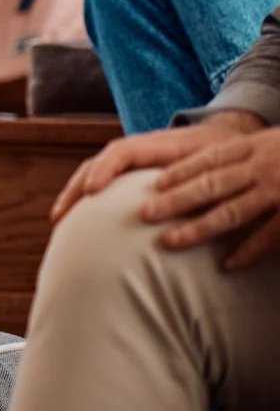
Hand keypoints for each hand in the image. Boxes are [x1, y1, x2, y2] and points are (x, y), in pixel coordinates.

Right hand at [52, 109, 264, 221]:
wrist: (221, 137)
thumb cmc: (219, 155)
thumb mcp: (211, 165)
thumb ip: (195, 180)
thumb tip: (180, 207)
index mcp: (157, 144)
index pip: (122, 151)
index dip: (104, 170)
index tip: (91, 192)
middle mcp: (135, 149)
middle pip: (96, 163)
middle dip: (74, 189)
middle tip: (60, 217)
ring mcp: (129, 159)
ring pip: (92, 172)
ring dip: (73, 195)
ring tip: (59, 222)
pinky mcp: (129, 171)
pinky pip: (100, 180)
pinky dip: (84, 197)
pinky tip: (76, 218)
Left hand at [143, 124, 279, 266]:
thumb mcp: (277, 144)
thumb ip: (253, 155)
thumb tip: (220, 170)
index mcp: (258, 147)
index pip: (211, 158)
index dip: (181, 171)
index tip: (154, 184)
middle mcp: (265, 167)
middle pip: (212, 184)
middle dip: (176, 199)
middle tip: (144, 213)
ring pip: (232, 211)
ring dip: (198, 228)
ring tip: (169, 241)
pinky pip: (270, 235)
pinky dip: (249, 251)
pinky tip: (228, 266)